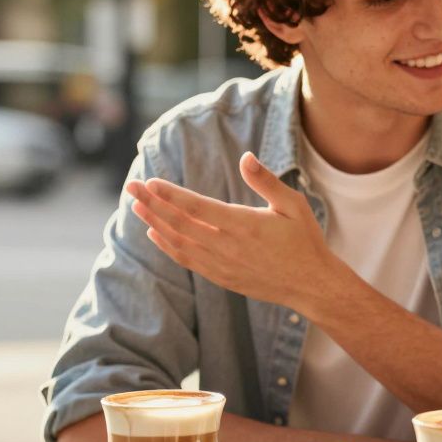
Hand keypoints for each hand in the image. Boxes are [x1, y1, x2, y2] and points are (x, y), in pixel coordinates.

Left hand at [126, 152, 341, 312]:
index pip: (196, 207)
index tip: (150, 182)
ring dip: (155, 223)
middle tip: (130, 187)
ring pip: (178, 242)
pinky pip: (186, 260)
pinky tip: (155, 234)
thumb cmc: (304, 241)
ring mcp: (221, 264)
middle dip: (152, 203)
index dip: (170, 194)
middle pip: (179, 223)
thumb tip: (246, 157)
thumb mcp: (293, 205)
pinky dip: (167, 246)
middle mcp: (227, 246)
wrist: (311, 284)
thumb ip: (267, 182)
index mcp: (244, 224)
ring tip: (137, 207)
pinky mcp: (221, 277)